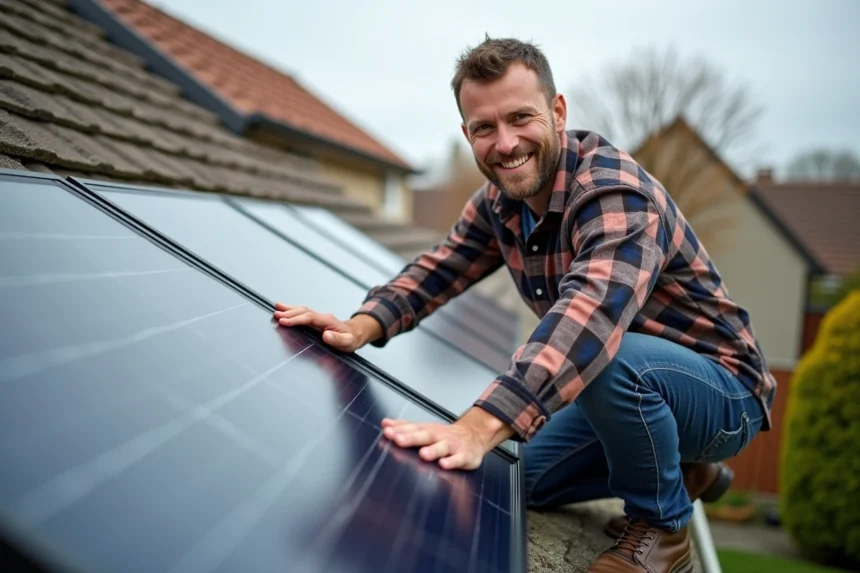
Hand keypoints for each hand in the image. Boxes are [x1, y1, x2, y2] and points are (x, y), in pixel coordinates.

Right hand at [273, 303, 378, 352]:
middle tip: (276, 315)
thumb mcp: (348, 342)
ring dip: (289, 309)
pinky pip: (302, 313)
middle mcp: (322, 317)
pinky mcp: (316, 320)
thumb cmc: (351, 339)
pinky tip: (284, 310)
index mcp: (327, 321)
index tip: (284, 321)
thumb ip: (338, 339)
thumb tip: (326, 335)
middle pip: (303, 312)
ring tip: (276, 308)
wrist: (355, 333)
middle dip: (289, 313)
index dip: (296, 319)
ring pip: (302, 310)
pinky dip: (292, 311)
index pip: (309, 318)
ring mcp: (318, 317)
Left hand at [381, 407, 513, 470]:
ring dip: (433, 450)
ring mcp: (452, 446)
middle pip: (425, 436)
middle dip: (411, 438)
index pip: (412, 428)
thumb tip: (385, 423)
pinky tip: (444, 465)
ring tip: (423, 454)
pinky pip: (459, 459)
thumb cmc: (444, 435)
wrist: (474, 435)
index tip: (388, 432)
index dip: (400, 430)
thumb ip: (405, 427)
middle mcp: (439, 436)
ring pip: (442, 447)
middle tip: (399, 440)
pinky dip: (452, 462)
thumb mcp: (425, 428)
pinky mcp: (465, 456)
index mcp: (428, 430)